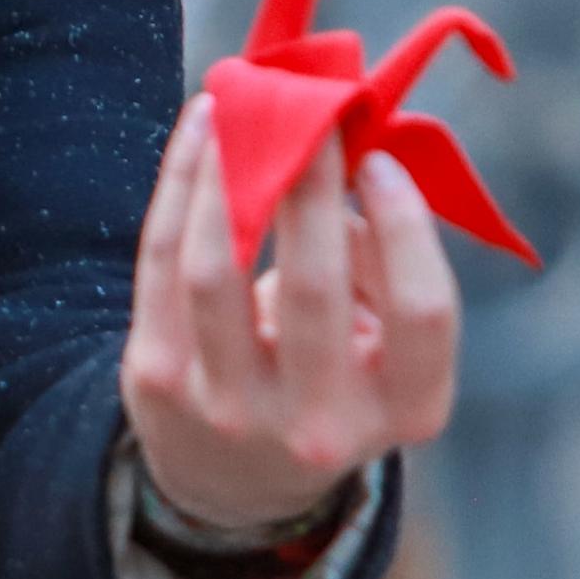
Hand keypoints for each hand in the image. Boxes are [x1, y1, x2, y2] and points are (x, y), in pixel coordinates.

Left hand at [121, 95, 461, 533]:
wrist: (232, 473)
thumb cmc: (331, 370)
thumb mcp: (385, 340)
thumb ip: (383, 257)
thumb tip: (346, 151)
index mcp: (405, 409)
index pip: (422, 312)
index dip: (406, 226)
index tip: (379, 161)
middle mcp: (319, 427)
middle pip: (314, 286)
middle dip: (310, 180)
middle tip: (308, 107)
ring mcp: (229, 411)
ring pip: (217, 268)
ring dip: (229, 171)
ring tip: (241, 104)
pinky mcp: (157, 382)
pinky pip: (160, 261)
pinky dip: (181, 182)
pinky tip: (203, 127)